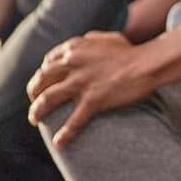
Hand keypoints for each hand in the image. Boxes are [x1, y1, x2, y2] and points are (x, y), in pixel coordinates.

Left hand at [27, 31, 143, 146]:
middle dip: (33, 92)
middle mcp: (72, 64)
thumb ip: (92, 38)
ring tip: (34, 121)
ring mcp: (80, 83)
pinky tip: (58, 143)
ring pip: (47, 99)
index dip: (44, 74)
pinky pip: (73, 120)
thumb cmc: (131, 51)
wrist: (146, 64)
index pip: (48, 62)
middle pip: (41, 80)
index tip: (46, 83)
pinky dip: (64, 133)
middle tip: (34, 102)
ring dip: (37, 112)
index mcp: (74, 49)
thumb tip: (85, 41)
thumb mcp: (108, 37)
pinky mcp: (92, 100)